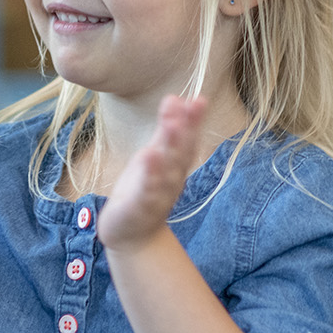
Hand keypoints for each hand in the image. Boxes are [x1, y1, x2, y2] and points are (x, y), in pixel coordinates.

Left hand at [99, 95, 204, 249]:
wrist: (133, 235)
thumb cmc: (145, 190)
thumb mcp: (156, 155)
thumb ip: (167, 130)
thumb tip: (177, 97)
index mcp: (176, 166)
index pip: (189, 141)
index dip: (195, 121)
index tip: (200, 99)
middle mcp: (172, 180)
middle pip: (181, 154)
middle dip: (185, 130)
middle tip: (188, 107)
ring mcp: (158, 195)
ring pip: (167, 172)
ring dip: (171, 150)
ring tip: (172, 127)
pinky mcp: (139, 208)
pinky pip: (146, 191)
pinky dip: (150, 176)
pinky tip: (148, 156)